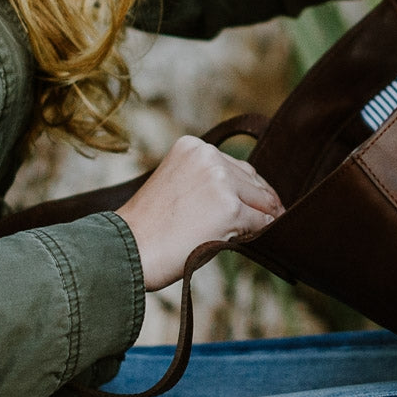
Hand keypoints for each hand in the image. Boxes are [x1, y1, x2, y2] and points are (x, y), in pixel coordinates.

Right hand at [116, 136, 284, 289]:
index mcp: (193, 146)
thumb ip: (208, 180)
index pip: (236, 166)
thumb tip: (252, 194)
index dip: (249, 189)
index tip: (258, 204)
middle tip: (268, 218)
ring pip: (261, 200)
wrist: (129, 249)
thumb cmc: (149, 226)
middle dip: (259, 201)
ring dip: (260, 217)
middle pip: (253, 180)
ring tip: (248, 232)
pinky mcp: (230, 208)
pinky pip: (261, 222)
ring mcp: (221, 181)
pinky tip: (247, 240)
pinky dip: (259, 232)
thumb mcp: (177, 185)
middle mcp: (208, 156)